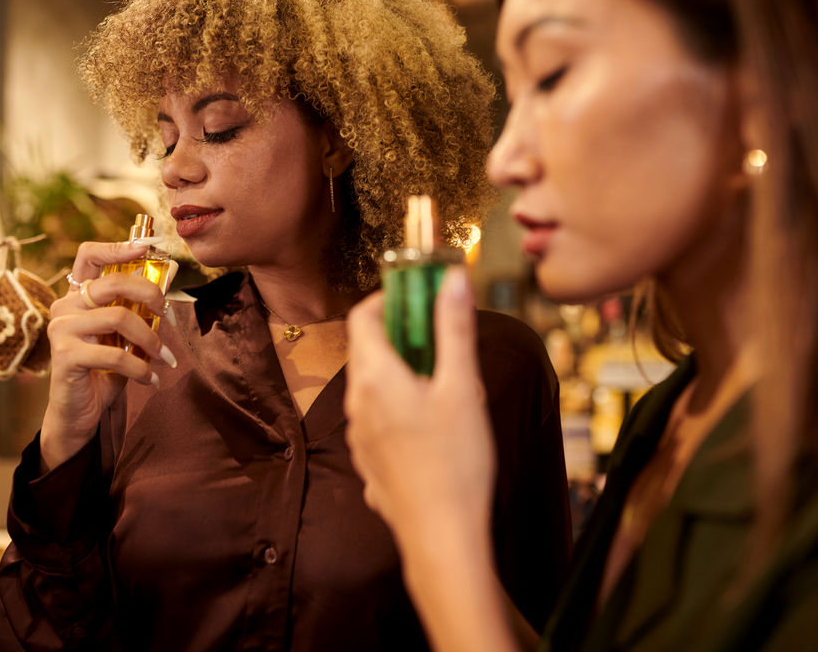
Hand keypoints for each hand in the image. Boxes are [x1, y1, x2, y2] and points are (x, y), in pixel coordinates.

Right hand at [40, 240, 177, 469]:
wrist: (80, 413)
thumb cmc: (104, 371)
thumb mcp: (124, 337)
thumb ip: (138, 312)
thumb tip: (169, 286)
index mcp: (78, 296)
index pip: (88, 256)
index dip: (116, 247)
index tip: (145, 247)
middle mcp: (64, 306)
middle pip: (112, 282)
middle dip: (150, 294)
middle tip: (170, 315)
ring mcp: (61, 330)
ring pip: (119, 318)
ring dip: (151, 340)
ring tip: (164, 358)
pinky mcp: (65, 356)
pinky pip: (114, 355)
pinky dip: (141, 368)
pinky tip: (152, 379)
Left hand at [344, 267, 495, 553]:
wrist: (442, 537)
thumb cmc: (454, 462)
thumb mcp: (461, 387)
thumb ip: (454, 330)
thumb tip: (451, 280)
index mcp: (374, 377)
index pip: (363, 316)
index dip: (389, 297)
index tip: (420, 295)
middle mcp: (356, 403)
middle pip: (367, 348)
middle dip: (400, 332)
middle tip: (440, 333)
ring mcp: (359, 435)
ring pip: (372, 384)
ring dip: (400, 368)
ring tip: (443, 378)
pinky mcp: (369, 460)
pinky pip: (378, 416)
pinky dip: (398, 402)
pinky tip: (432, 422)